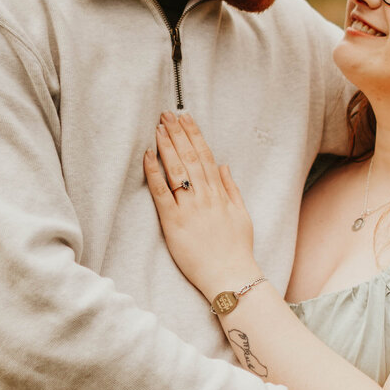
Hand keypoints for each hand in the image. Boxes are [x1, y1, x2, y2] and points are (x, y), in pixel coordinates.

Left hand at [144, 111, 256, 298]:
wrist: (231, 275)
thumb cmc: (236, 249)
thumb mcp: (241, 215)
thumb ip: (232, 189)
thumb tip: (224, 166)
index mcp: (220, 193)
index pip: (205, 156)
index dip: (194, 135)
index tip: (185, 118)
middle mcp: (205, 196)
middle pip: (189, 157)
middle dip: (178, 133)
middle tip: (166, 114)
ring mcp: (189, 208)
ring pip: (176, 169)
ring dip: (166, 145)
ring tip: (158, 127)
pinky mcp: (173, 222)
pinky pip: (162, 192)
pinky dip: (154, 172)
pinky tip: (148, 156)